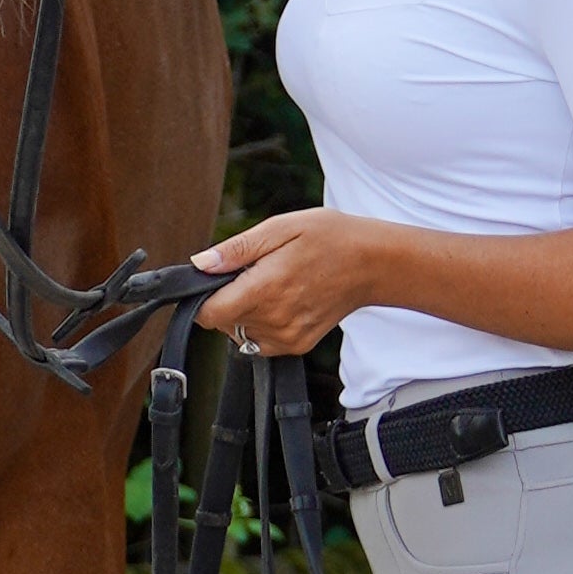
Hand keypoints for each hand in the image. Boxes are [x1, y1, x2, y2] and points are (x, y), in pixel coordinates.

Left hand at [190, 209, 373, 355]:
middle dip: (227, 299)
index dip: (202, 298)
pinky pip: (261, 342)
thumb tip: (199, 264)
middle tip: (254, 273)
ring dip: (244, 312)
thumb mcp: (280, 227)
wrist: (373, 264)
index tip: (213, 281)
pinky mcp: (298, 346)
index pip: (209, 314)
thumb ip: (236, 250)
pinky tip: (283, 300)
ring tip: (273, 285)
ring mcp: (287, 337)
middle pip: (223, 322)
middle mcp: (274, 320)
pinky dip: (262, 324)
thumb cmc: (328, 238)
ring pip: (240, 333)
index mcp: (265, 289)